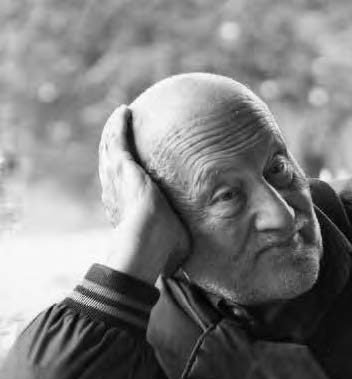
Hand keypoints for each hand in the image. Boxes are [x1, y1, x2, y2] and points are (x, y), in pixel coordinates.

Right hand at [98, 105, 189, 284]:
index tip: (134, 173)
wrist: (146, 243)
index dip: (127, 179)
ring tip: (121, 118)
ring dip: (114, 133)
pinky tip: (124, 111)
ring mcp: (116, 178)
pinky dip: (118, 124)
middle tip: (122, 136)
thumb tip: (201, 255)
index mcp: (129, 209)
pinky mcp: (121, 165)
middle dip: (116, 151)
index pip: (126, 190)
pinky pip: (117, 138)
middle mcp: (117, 192)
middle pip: (113, 166)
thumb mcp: (178, 239)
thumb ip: (186, 238)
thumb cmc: (162, 250)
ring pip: (111, 149)